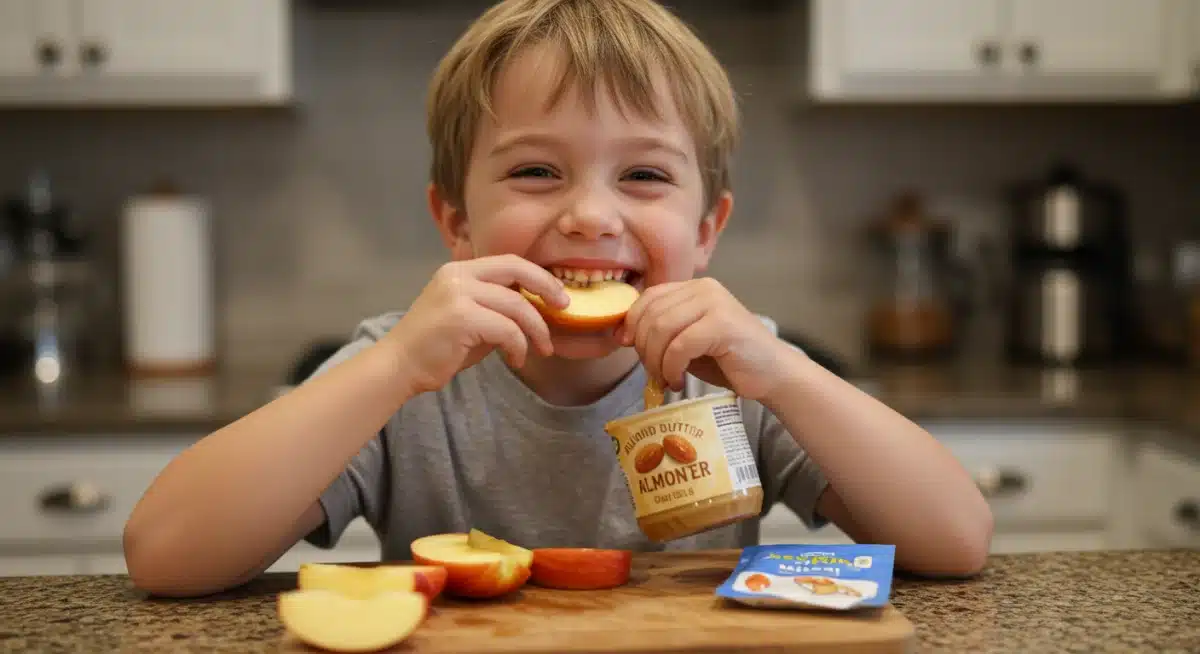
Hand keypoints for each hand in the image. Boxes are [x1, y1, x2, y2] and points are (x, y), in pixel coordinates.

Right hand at [385, 255, 567, 394]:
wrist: (399, 367)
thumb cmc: (436, 348)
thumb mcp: (470, 317)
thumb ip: (496, 306)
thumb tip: (536, 308)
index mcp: (459, 271)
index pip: (509, 262)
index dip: (539, 276)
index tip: (557, 295)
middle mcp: (458, 276)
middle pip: (517, 271)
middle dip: (547, 289)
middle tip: (563, 309)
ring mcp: (458, 294)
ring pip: (517, 305)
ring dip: (536, 330)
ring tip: (541, 349)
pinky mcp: (461, 318)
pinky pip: (507, 329)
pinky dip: (519, 346)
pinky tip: (516, 359)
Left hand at [618, 278, 794, 400]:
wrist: (772, 374)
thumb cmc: (728, 360)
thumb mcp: (687, 340)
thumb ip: (662, 331)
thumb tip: (623, 335)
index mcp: (694, 288)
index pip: (648, 297)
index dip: (631, 321)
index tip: (625, 346)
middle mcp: (704, 289)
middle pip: (651, 315)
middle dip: (643, 349)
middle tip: (653, 374)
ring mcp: (715, 304)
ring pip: (662, 330)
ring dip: (656, 362)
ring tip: (666, 380)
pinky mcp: (722, 324)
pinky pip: (679, 346)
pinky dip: (672, 368)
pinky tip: (678, 382)